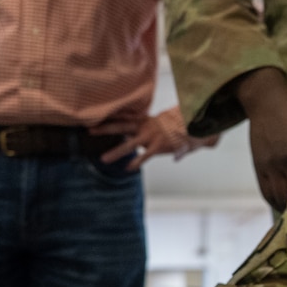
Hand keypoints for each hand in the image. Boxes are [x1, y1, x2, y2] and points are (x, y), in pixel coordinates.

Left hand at [95, 107, 218, 171]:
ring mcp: (151, 136)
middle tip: (89, 130)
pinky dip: (137, 161)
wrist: (197, 122)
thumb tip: (176, 156)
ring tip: (103, 159)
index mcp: (147, 120)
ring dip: (115, 151)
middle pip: (121, 127)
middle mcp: (146, 127)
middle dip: (105, 129)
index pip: (126, 118)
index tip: (96, 118)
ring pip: (129, 143)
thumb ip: (170, 141)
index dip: (112, 118)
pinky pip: (145, 155)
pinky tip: (128, 169)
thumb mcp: (173, 129)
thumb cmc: (187, 125)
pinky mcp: (159, 146)